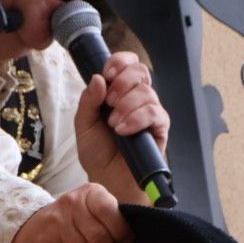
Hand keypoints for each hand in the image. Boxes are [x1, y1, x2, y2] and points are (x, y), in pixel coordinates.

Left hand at [75, 52, 169, 202]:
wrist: (106, 180)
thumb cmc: (98, 153)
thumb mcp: (83, 124)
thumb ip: (88, 100)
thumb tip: (97, 78)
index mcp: (118, 92)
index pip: (128, 64)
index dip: (120, 62)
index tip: (107, 73)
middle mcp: (136, 99)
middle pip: (141, 71)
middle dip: (123, 82)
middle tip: (109, 102)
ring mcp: (149, 113)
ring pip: (147, 92)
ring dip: (127, 105)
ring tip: (113, 124)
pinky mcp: (159, 129)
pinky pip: (155, 113)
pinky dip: (137, 118)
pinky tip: (123, 130)